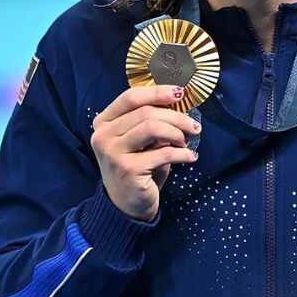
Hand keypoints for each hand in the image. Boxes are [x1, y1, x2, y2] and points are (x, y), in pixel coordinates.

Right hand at [90, 86, 200, 221]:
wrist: (127, 204)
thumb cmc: (138, 167)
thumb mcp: (142, 140)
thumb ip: (150, 120)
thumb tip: (178, 101)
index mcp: (103, 122)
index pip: (131, 97)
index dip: (158, 92)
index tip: (181, 94)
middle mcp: (102, 135)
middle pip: (146, 112)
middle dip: (176, 117)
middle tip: (193, 126)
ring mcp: (112, 152)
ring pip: (153, 127)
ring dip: (177, 133)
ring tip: (186, 142)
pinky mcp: (127, 169)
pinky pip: (163, 153)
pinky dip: (182, 153)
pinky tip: (190, 157)